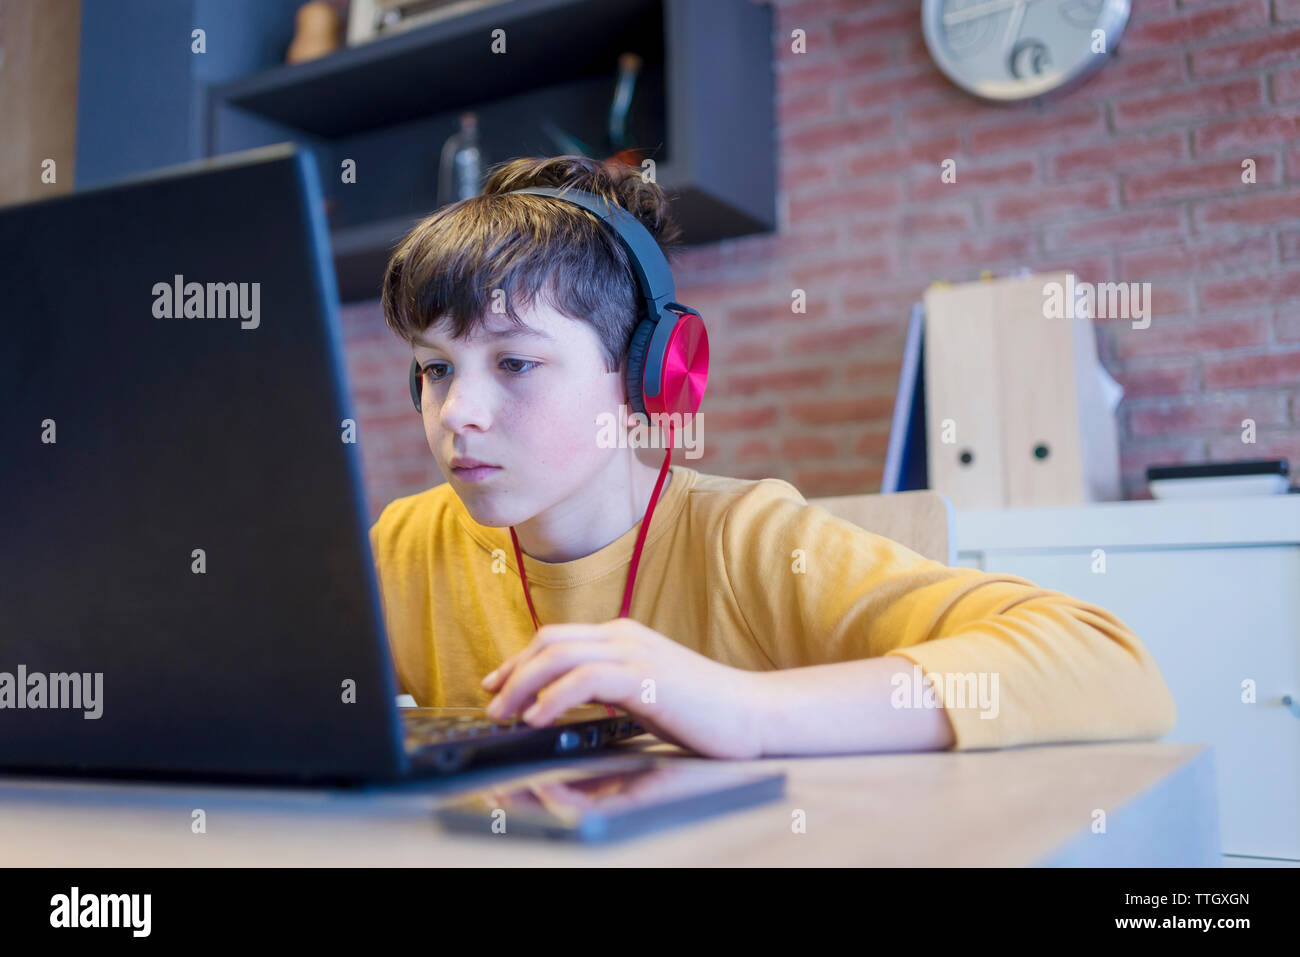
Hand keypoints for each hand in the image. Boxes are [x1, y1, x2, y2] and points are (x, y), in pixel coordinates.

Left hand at [480, 618, 766, 759]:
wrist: (752, 713)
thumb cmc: (704, 710)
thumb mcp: (646, 694)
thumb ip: (610, 690)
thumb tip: (569, 706)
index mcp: (623, 637)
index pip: (557, 638)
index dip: (519, 659)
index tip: (496, 684)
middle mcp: (624, 637)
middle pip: (549, 641)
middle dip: (512, 671)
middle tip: (490, 701)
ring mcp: (634, 653)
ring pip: (558, 656)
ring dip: (522, 685)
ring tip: (504, 714)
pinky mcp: (644, 676)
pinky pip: (584, 679)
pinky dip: (552, 698)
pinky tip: (537, 718)